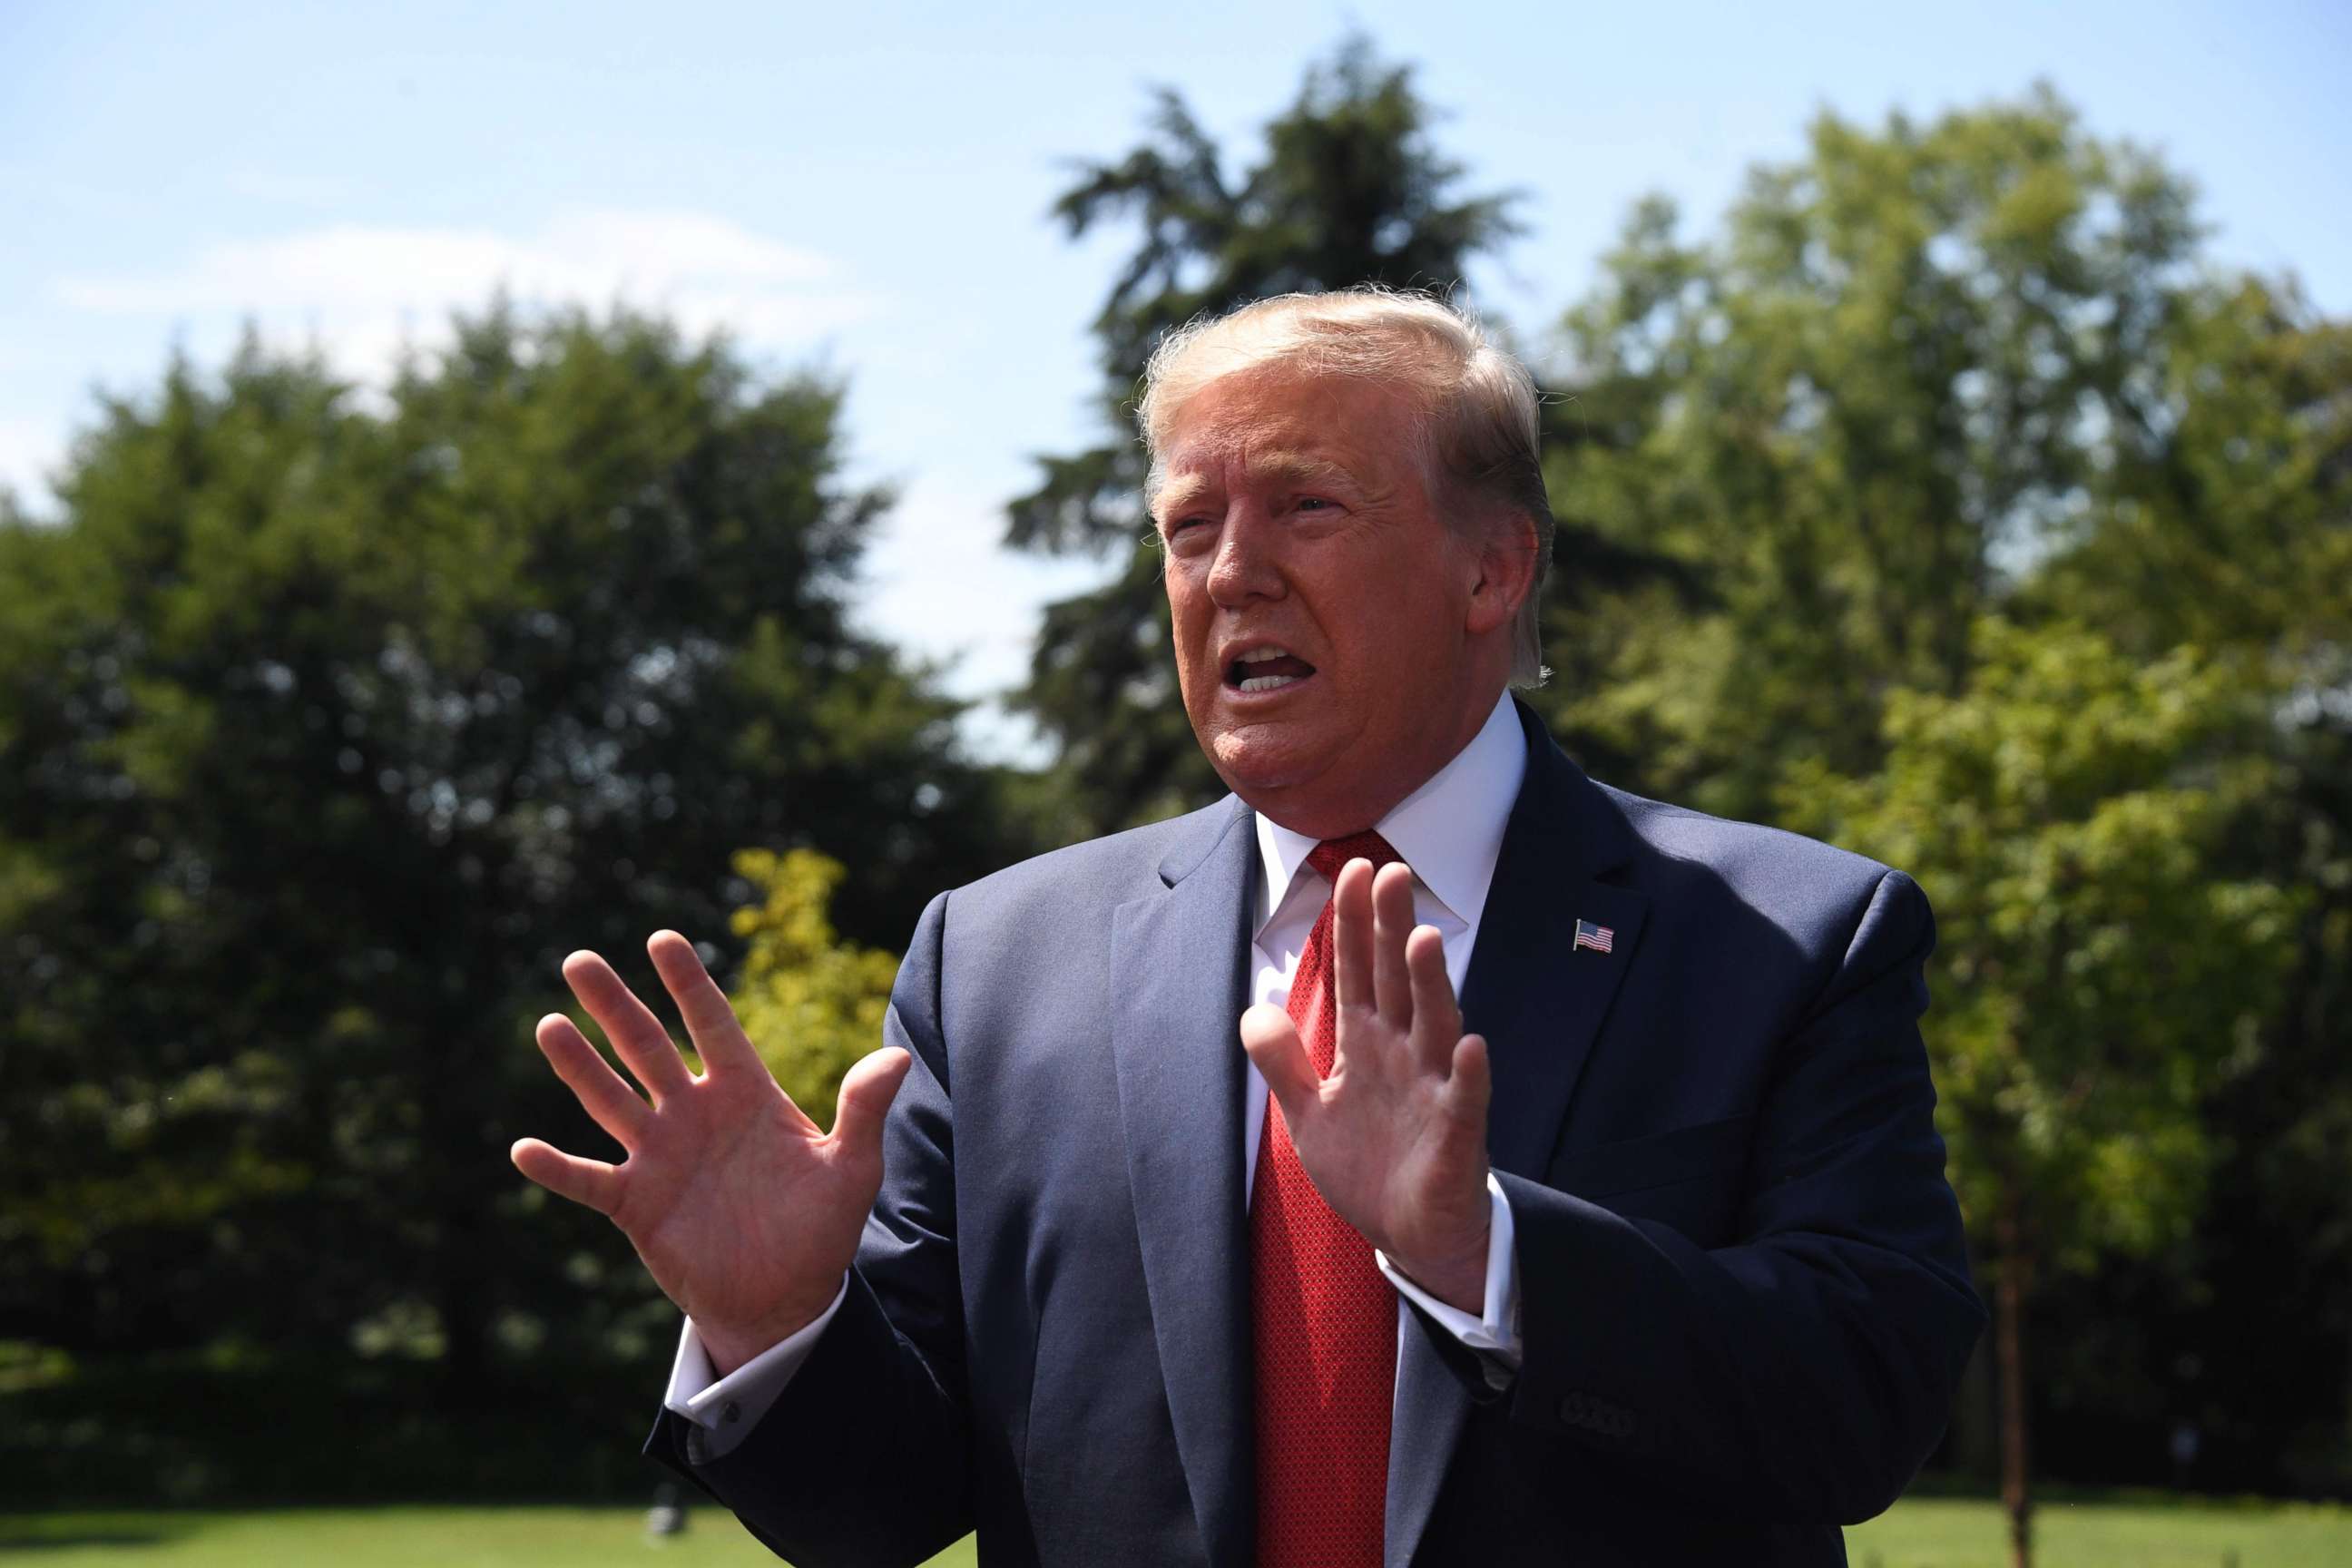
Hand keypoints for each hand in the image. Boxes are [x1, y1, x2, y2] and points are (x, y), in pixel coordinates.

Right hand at [510, 930, 910, 1372]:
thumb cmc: (821, 1228)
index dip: (688, 984)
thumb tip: (898, 1057)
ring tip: (549, 1025)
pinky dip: (558, 1168)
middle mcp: (694, 1114)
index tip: (663, 940)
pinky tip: (523, 1148)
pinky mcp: (636, 1205)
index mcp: (744, 1093)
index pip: (713, 1025)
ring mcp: (660, 1156)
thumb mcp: (851, 1168)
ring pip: (610, 1101)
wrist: (786, 1298)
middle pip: (647, 1048)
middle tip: (578, 961)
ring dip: (579, 1066)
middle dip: (615, 1006)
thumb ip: (864, 1110)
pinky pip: (590, 1181)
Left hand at [1240, 860, 1493, 1311]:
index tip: (1352, 868)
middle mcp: (1405, 1055)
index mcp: (1368, 1044)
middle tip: (1392, 872)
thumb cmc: (1370, 1168)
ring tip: (1424, 938)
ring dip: (1431, 986)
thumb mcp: (1310, 1113)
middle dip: (1392, 930)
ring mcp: (1434, 1092)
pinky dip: (1469, 1076)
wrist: (1411, 1236)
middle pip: (1397, 982)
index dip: (1353, 923)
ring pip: (1435, 1028)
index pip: (1358, 971)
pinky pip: (1465, 1102)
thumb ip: (1283, 1061)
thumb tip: (1252, 1007)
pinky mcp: (1456, 1137)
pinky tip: (1472, 1045)